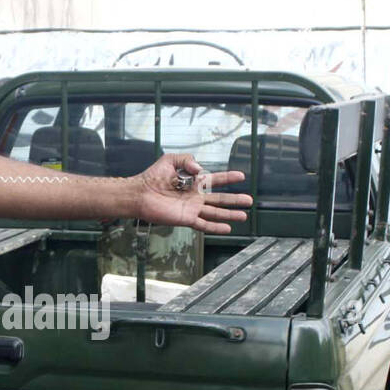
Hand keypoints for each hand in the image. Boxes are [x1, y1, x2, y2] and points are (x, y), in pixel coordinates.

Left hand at [135, 153, 251, 232]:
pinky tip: (227, 229)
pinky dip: (216, 227)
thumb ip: (187, 160)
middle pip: (220, 199)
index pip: (215, 180)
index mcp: (193, 182)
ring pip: (215, 212)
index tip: (241, 176)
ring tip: (244, 216)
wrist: (140, 193)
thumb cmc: (152, 177)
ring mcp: (191, 208)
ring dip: (230, 214)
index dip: (228, 178)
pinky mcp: (186, 218)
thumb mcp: (170, 160)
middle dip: (235, 200)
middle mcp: (195, 196)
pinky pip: (204, 224)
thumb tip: (201, 170)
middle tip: (249, 200)